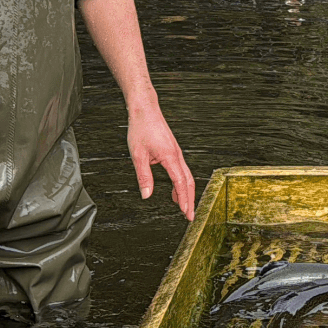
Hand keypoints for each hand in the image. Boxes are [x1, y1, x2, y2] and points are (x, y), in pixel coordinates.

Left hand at [127, 105, 196, 219]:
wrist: (145, 110)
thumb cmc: (141, 129)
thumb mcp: (138, 155)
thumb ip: (143, 176)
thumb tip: (147, 195)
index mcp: (170, 156)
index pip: (180, 182)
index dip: (183, 199)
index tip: (185, 213)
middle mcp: (177, 155)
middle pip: (188, 182)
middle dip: (190, 200)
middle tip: (190, 216)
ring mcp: (176, 153)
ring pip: (186, 177)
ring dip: (186, 193)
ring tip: (184, 208)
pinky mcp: (173, 151)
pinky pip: (181, 171)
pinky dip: (181, 184)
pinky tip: (175, 192)